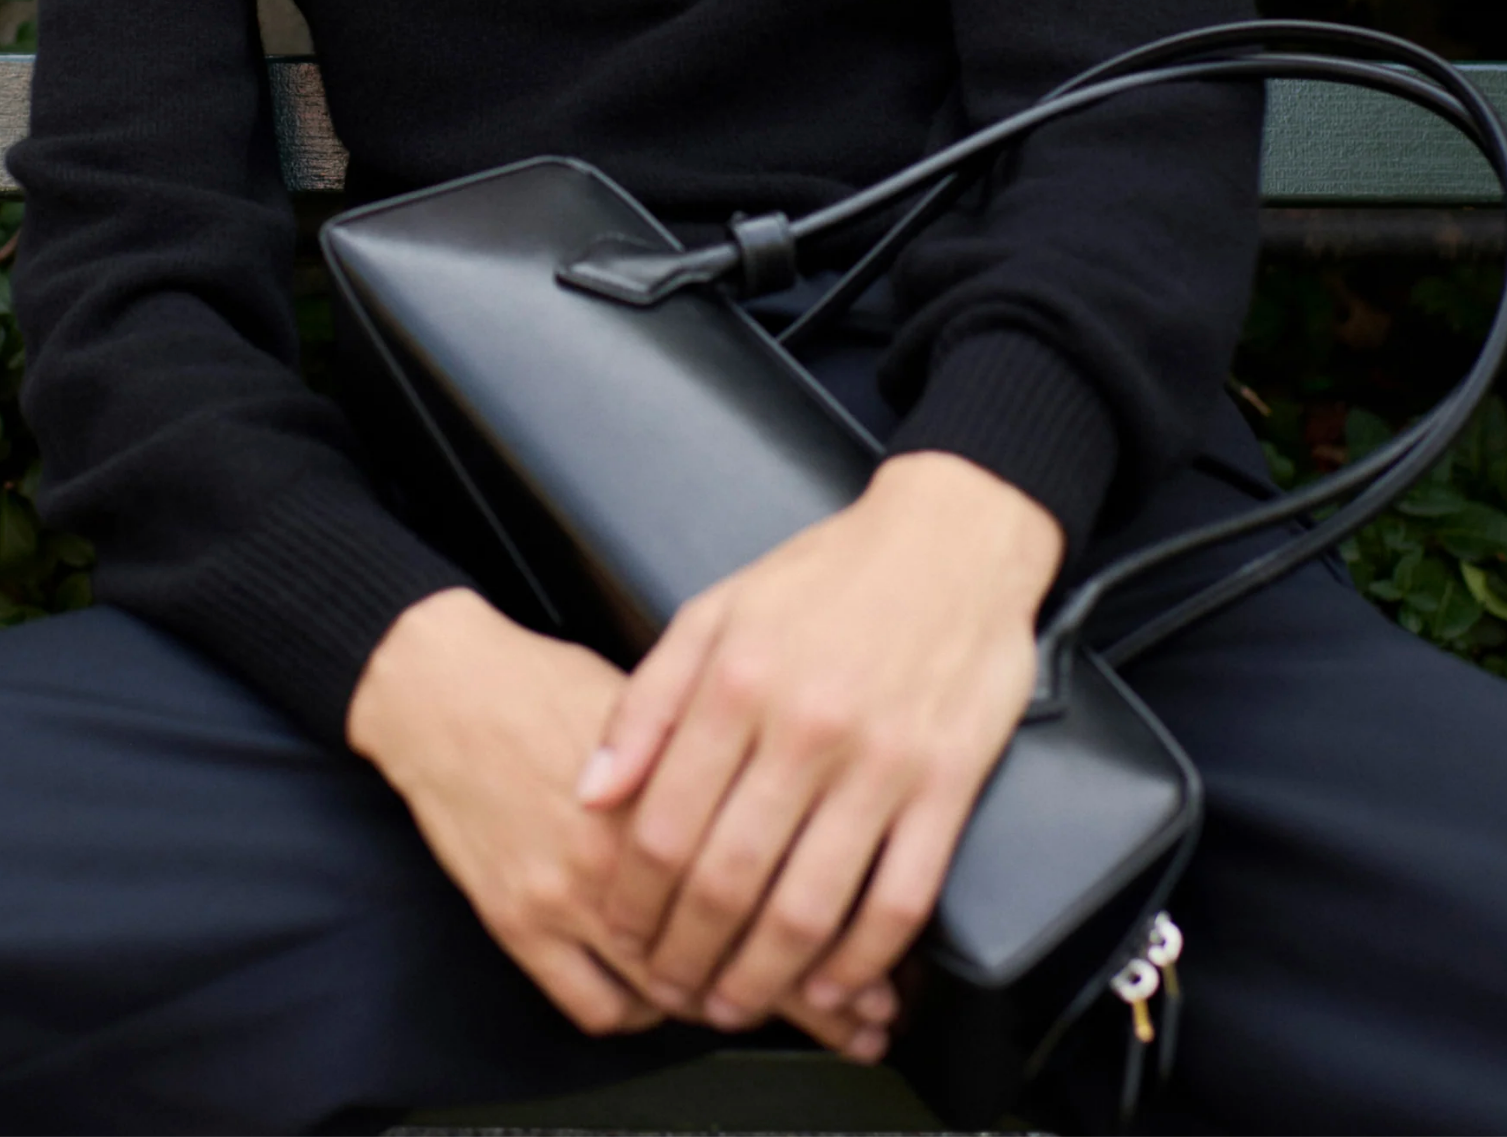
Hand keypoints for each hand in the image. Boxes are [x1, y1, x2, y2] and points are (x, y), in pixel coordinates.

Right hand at [345, 586, 876, 1052]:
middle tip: (859, 1023)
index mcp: (675, 784)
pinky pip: (597, 1006)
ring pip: (670, 990)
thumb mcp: (659, 696)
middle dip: (806, 996)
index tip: (882, 976)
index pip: (777, 884)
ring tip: (774, 1014)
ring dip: (724, 1008)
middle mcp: (625, 849)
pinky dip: (640, 1012)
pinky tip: (667, 998)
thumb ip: (728, 754)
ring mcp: (568, 894)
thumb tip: (810, 795)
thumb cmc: (551, 685)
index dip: (837, 941)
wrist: (444, 693)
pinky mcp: (520, 924)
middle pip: (735, 949)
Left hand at [577, 452, 1063, 1050]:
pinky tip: (830, 985)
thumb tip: (593, 791)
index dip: (635, 898)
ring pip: (808, 908)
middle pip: (728, 880)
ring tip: (735, 1004)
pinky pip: (899, 900)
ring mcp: (881, 763)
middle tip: (671, 990)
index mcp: (739, 683)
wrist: (950, 541)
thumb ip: (647, 702)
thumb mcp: (717, 612)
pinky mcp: (946, 785)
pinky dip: (860, 962)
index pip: (665, 824)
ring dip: (763, 979)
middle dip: (687, 956)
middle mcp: (805, 728)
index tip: (624, 931)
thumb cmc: (829, 576)